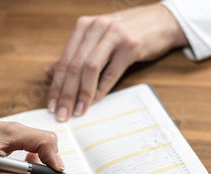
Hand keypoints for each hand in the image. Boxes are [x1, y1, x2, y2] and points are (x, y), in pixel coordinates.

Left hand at [47, 3, 187, 120]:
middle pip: (74, 66)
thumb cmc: (127, 33)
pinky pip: (111, 73)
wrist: (160, 22)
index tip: (51, 104)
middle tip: (61, 114)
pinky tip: (94, 102)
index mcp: (84, 26)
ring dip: (82, 94)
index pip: (64, 61)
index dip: (56, 85)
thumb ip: (75, 55)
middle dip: (66, 94)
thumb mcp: (98, 39)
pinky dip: (100, 90)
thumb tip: (50, 73)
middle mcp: (96, 28)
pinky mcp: (130, 46)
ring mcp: (114, 36)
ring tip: (76, 111)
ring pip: (89, 69)